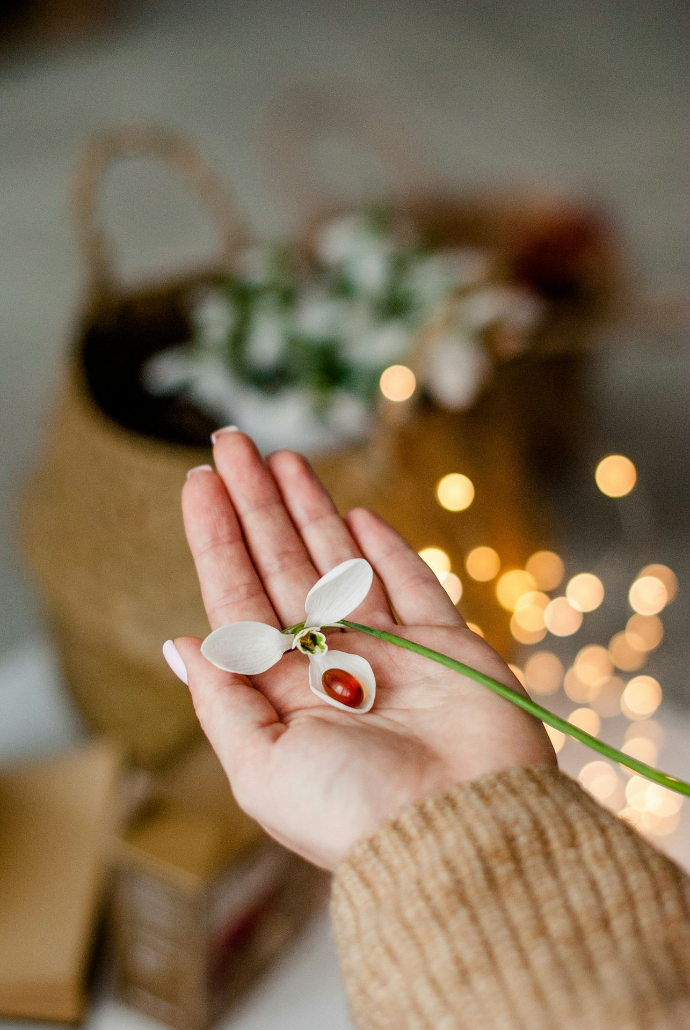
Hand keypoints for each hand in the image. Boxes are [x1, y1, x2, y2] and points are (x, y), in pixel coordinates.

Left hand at [173, 431, 555, 869]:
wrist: (460, 833)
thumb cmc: (354, 812)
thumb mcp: (260, 767)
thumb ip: (223, 700)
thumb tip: (179, 643)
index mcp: (281, 690)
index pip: (238, 596)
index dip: (217, 537)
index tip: (201, 483)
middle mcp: (330, 664)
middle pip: (281, 563)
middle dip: (255, 502)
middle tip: (231, 441)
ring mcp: (389, 651)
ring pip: (340, 561)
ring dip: (309, 509)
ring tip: (281, 456)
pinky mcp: (444, 646)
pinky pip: (411, 582)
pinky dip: (386, 548)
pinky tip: (356, 514)